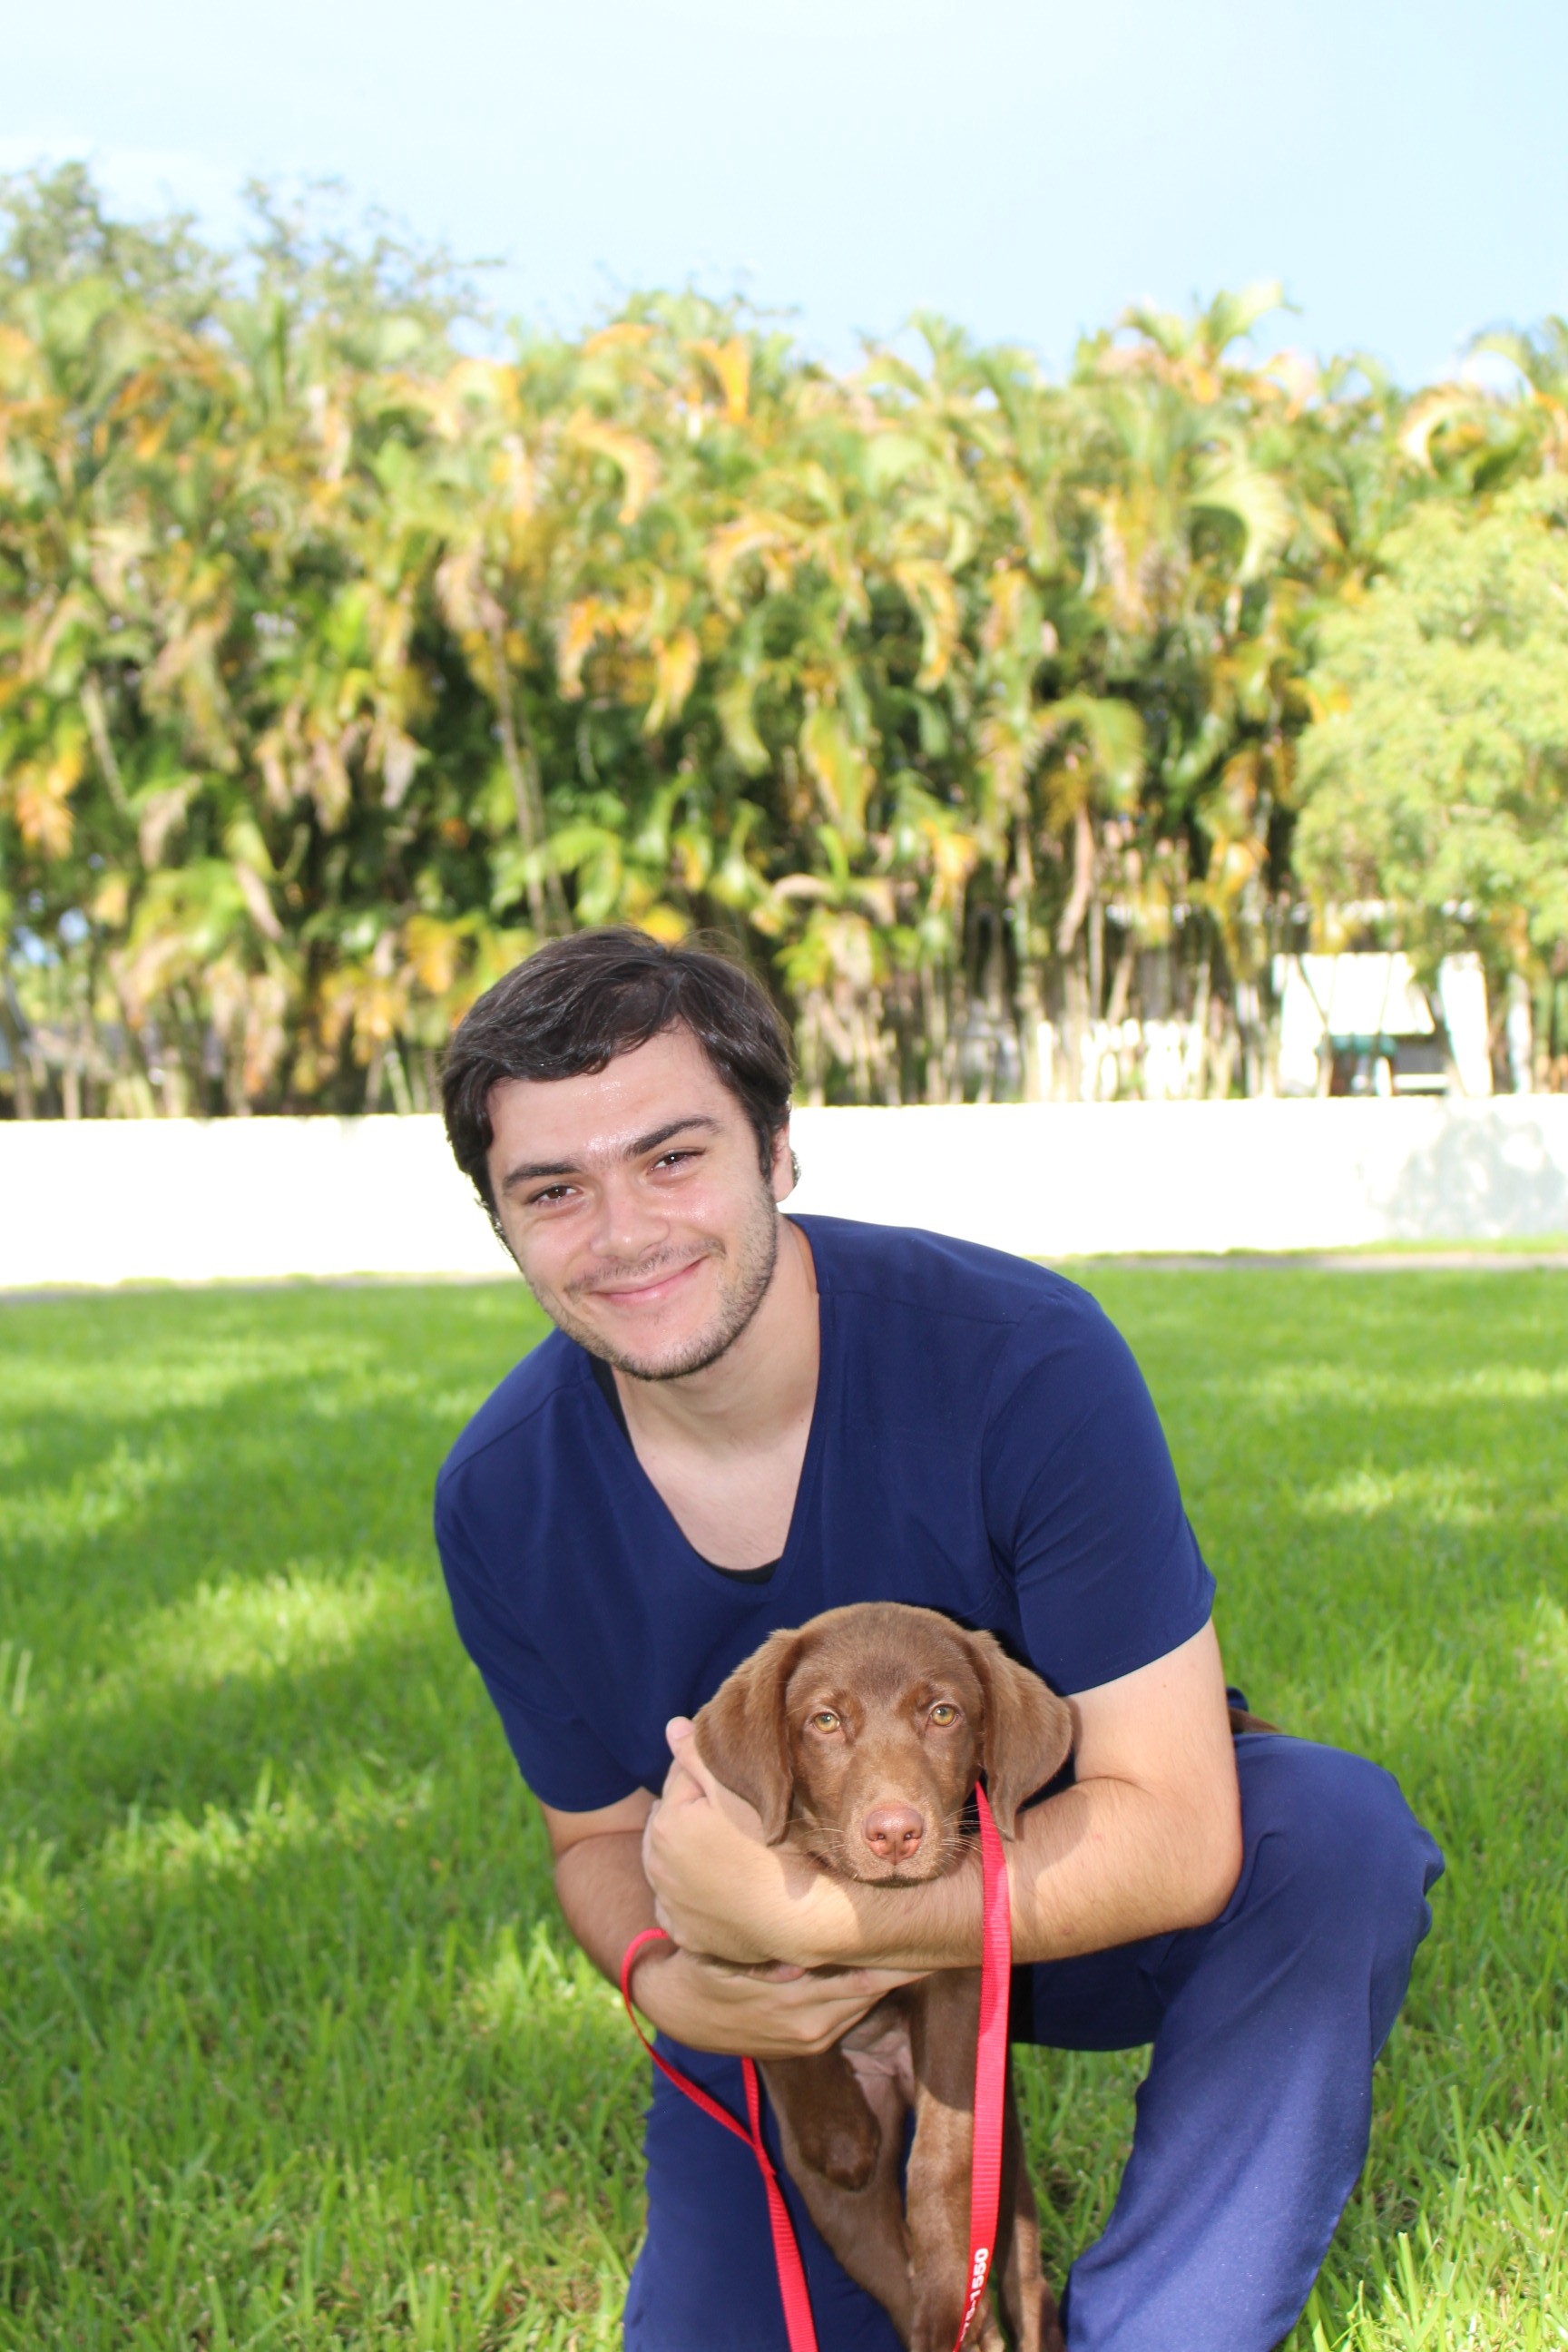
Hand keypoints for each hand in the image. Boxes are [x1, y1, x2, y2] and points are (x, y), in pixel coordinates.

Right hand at [627, 1940, 921, 2060]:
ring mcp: (814, 2037)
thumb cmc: (705, 1966)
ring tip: (921, 1944)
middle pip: (876, 1987)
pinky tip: (884, 1967)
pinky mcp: (809, 2044)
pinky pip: (850, 2011)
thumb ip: (767, 1957)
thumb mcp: (730, 1957)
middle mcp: (814, 2025)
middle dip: (907, 1963)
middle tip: (939, 1931)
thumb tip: (802, 1954)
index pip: (866, 1977)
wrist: (679, 2011)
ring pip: (866, 1998)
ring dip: (891, 1974)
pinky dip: (868, 1988)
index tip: (928, 1934)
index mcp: (799, 2000)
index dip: (900, 1959)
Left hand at [642, 1716, 827, 1964]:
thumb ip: (698, 1756)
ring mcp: (669, 1905)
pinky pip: (680, 1905)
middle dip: (693, 1813)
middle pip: (672, 1822)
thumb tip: (672, 1727)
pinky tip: (719, 1884)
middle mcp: (657, 1867)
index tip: (734, 1780)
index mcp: (666, 1826)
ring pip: (672, 1863)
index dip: (708, 1775)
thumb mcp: (738, 1792)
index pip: (680, 1781)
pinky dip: (693, 1894)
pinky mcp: (685, 1935)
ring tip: (726, 1845)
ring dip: (689, 1853)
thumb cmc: (775, 1849)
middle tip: (732, 1813)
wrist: (802, 1919)